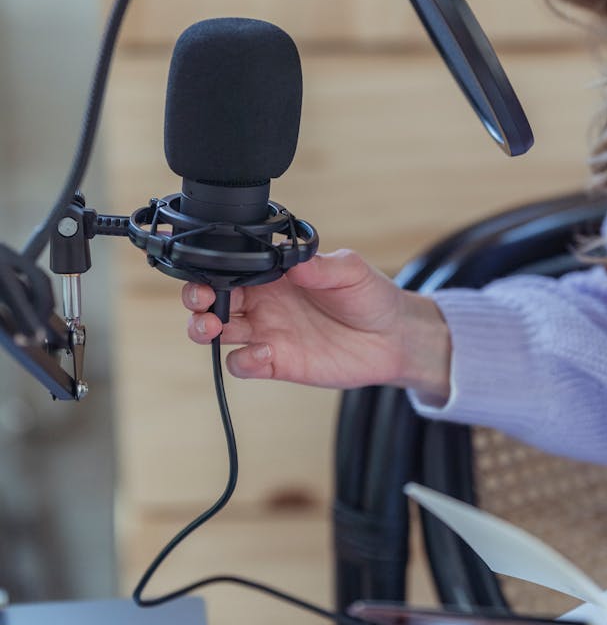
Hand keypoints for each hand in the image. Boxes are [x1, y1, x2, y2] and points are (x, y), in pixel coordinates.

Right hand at [182, 249, 450, 398]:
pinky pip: (244, 364)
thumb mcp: (350, 270)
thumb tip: (292, 260)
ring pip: (218, 332)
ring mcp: (268, 333)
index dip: (211, 267)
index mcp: (275, 274)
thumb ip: (320, 266)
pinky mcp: (278, 363)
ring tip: (213, 327)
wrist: (392, 337)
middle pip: (213, 300)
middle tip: (201, 301)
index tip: (206, 269)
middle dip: (196, 299)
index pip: (231, 267)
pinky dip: (244, 360)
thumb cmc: (370, 295)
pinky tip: (264, 353)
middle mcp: (264, 302)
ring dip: (205, 329)